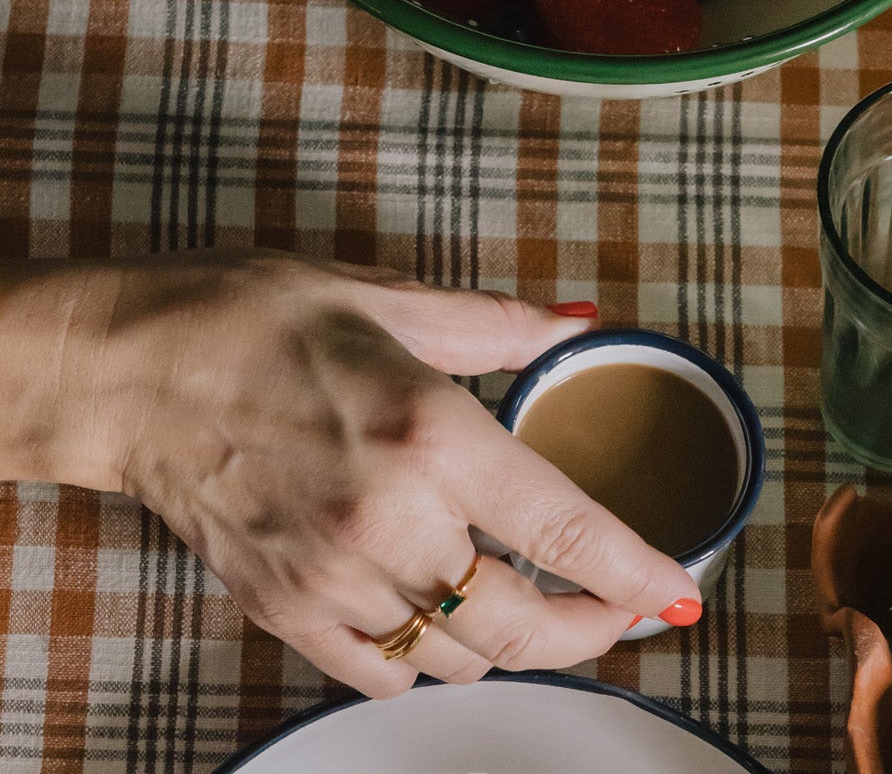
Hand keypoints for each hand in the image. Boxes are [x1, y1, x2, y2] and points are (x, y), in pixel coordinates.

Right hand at [0, 252, 699, 697]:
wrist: (134, 371)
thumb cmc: (255, 318)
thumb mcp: (387, 296)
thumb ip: (498, 324)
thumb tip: (578, 319)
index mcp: (430, 431)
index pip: (565, 529)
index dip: (636, 574)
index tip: (680, 590)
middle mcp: (390, 520)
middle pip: (521, 623)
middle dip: (591, 629)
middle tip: (622, 610)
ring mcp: (333, 578)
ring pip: (458, 659)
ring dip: (513, 644)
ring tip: (539, 607)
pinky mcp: (287, 610)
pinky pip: (382, 674)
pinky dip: (429, 662)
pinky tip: (443, 618)